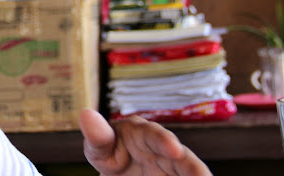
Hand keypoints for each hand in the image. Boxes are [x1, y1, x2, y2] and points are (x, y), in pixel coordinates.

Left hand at [78, 108, 211, 175]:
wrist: (118, 170)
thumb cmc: (108, 152)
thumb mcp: (99, 148)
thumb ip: (97, 136)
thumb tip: (85, 113)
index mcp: (144, 133)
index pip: (155, 135)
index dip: (165, 142)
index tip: (174, 150)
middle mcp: (165, 148)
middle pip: (185, 159)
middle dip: (195, 169)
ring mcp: (175, 166)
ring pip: (192, 171)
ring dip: (198, 175)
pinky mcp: (178, 175)